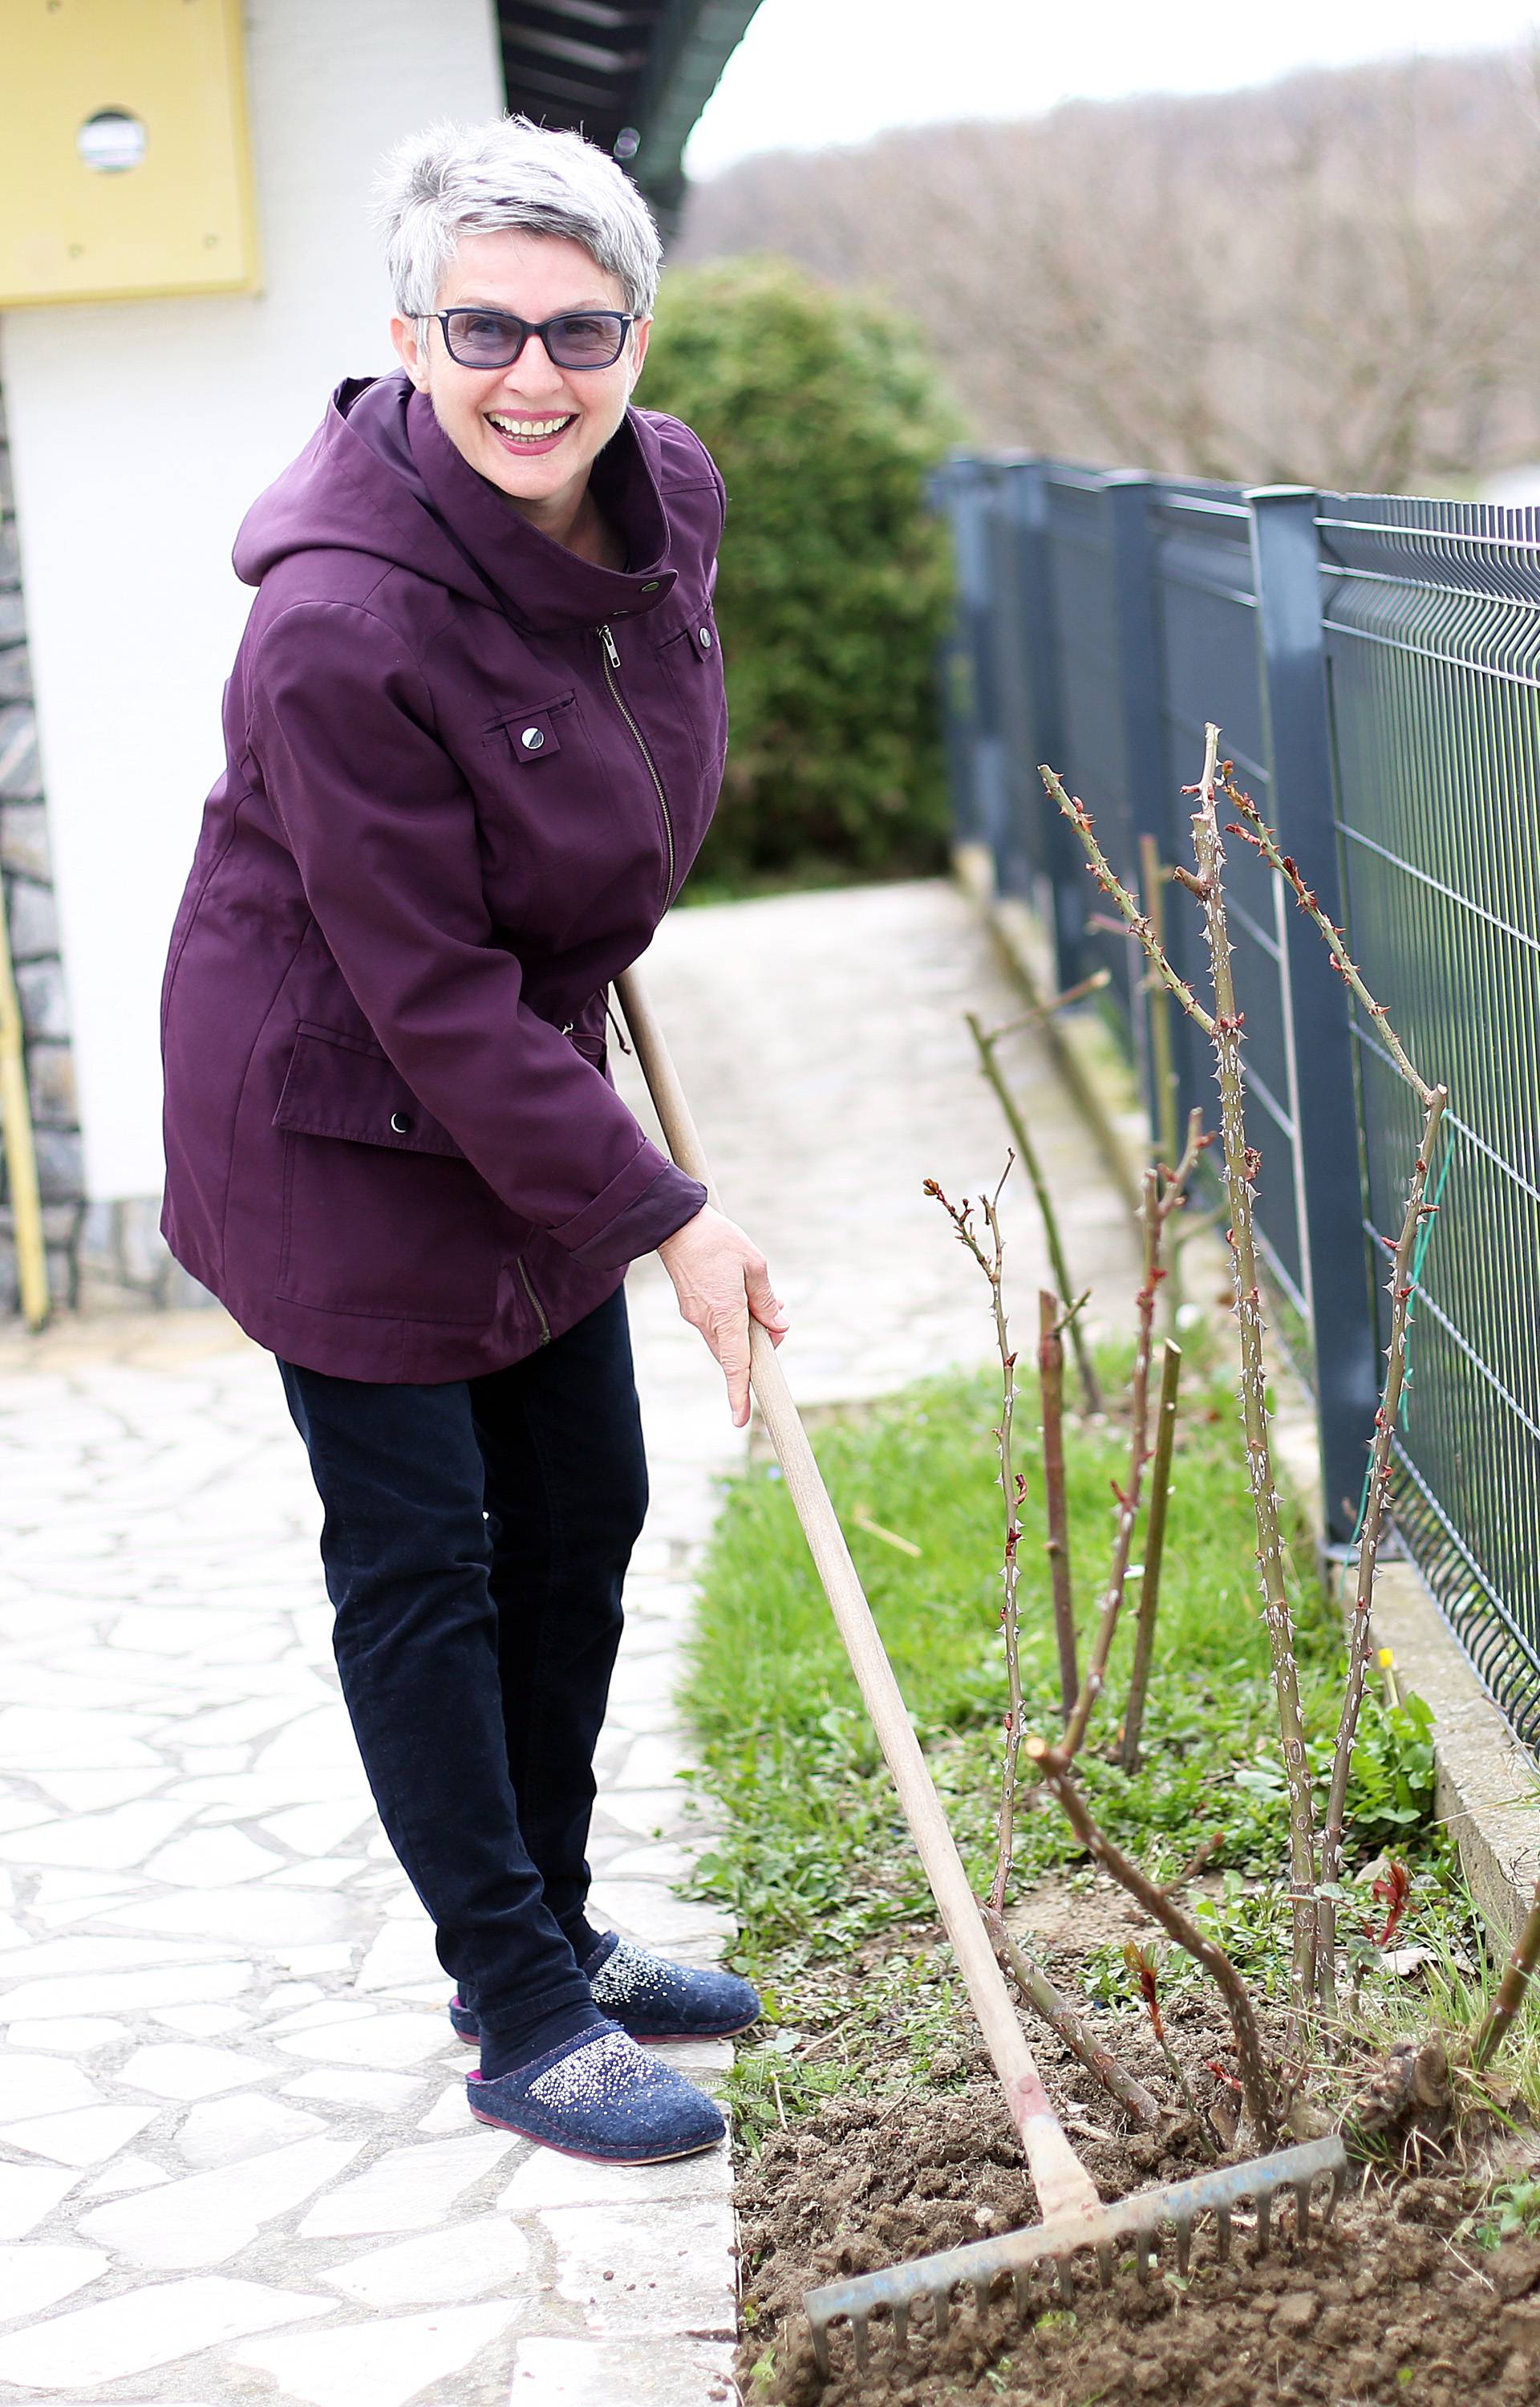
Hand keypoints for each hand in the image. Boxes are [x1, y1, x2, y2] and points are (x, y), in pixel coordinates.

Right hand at [657, 1204, 788, 1426]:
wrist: (676, 1224)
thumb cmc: (718, 1240)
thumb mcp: (754, 1264)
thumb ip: (767, 1299)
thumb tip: (779, 1325)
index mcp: (726, 1313)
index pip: (736, 1363)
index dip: (740, 1393)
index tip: (740, 1420)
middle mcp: (708, 1321)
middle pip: (737, 1353)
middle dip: (759, 1348)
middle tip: (776, 1322)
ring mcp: (696, 1316)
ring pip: (728, 1340)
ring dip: (748, 1333)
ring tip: (763, 1304)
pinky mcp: (692, 1308)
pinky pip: (718, 1326)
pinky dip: (735, 1322)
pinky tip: (743, 1297)